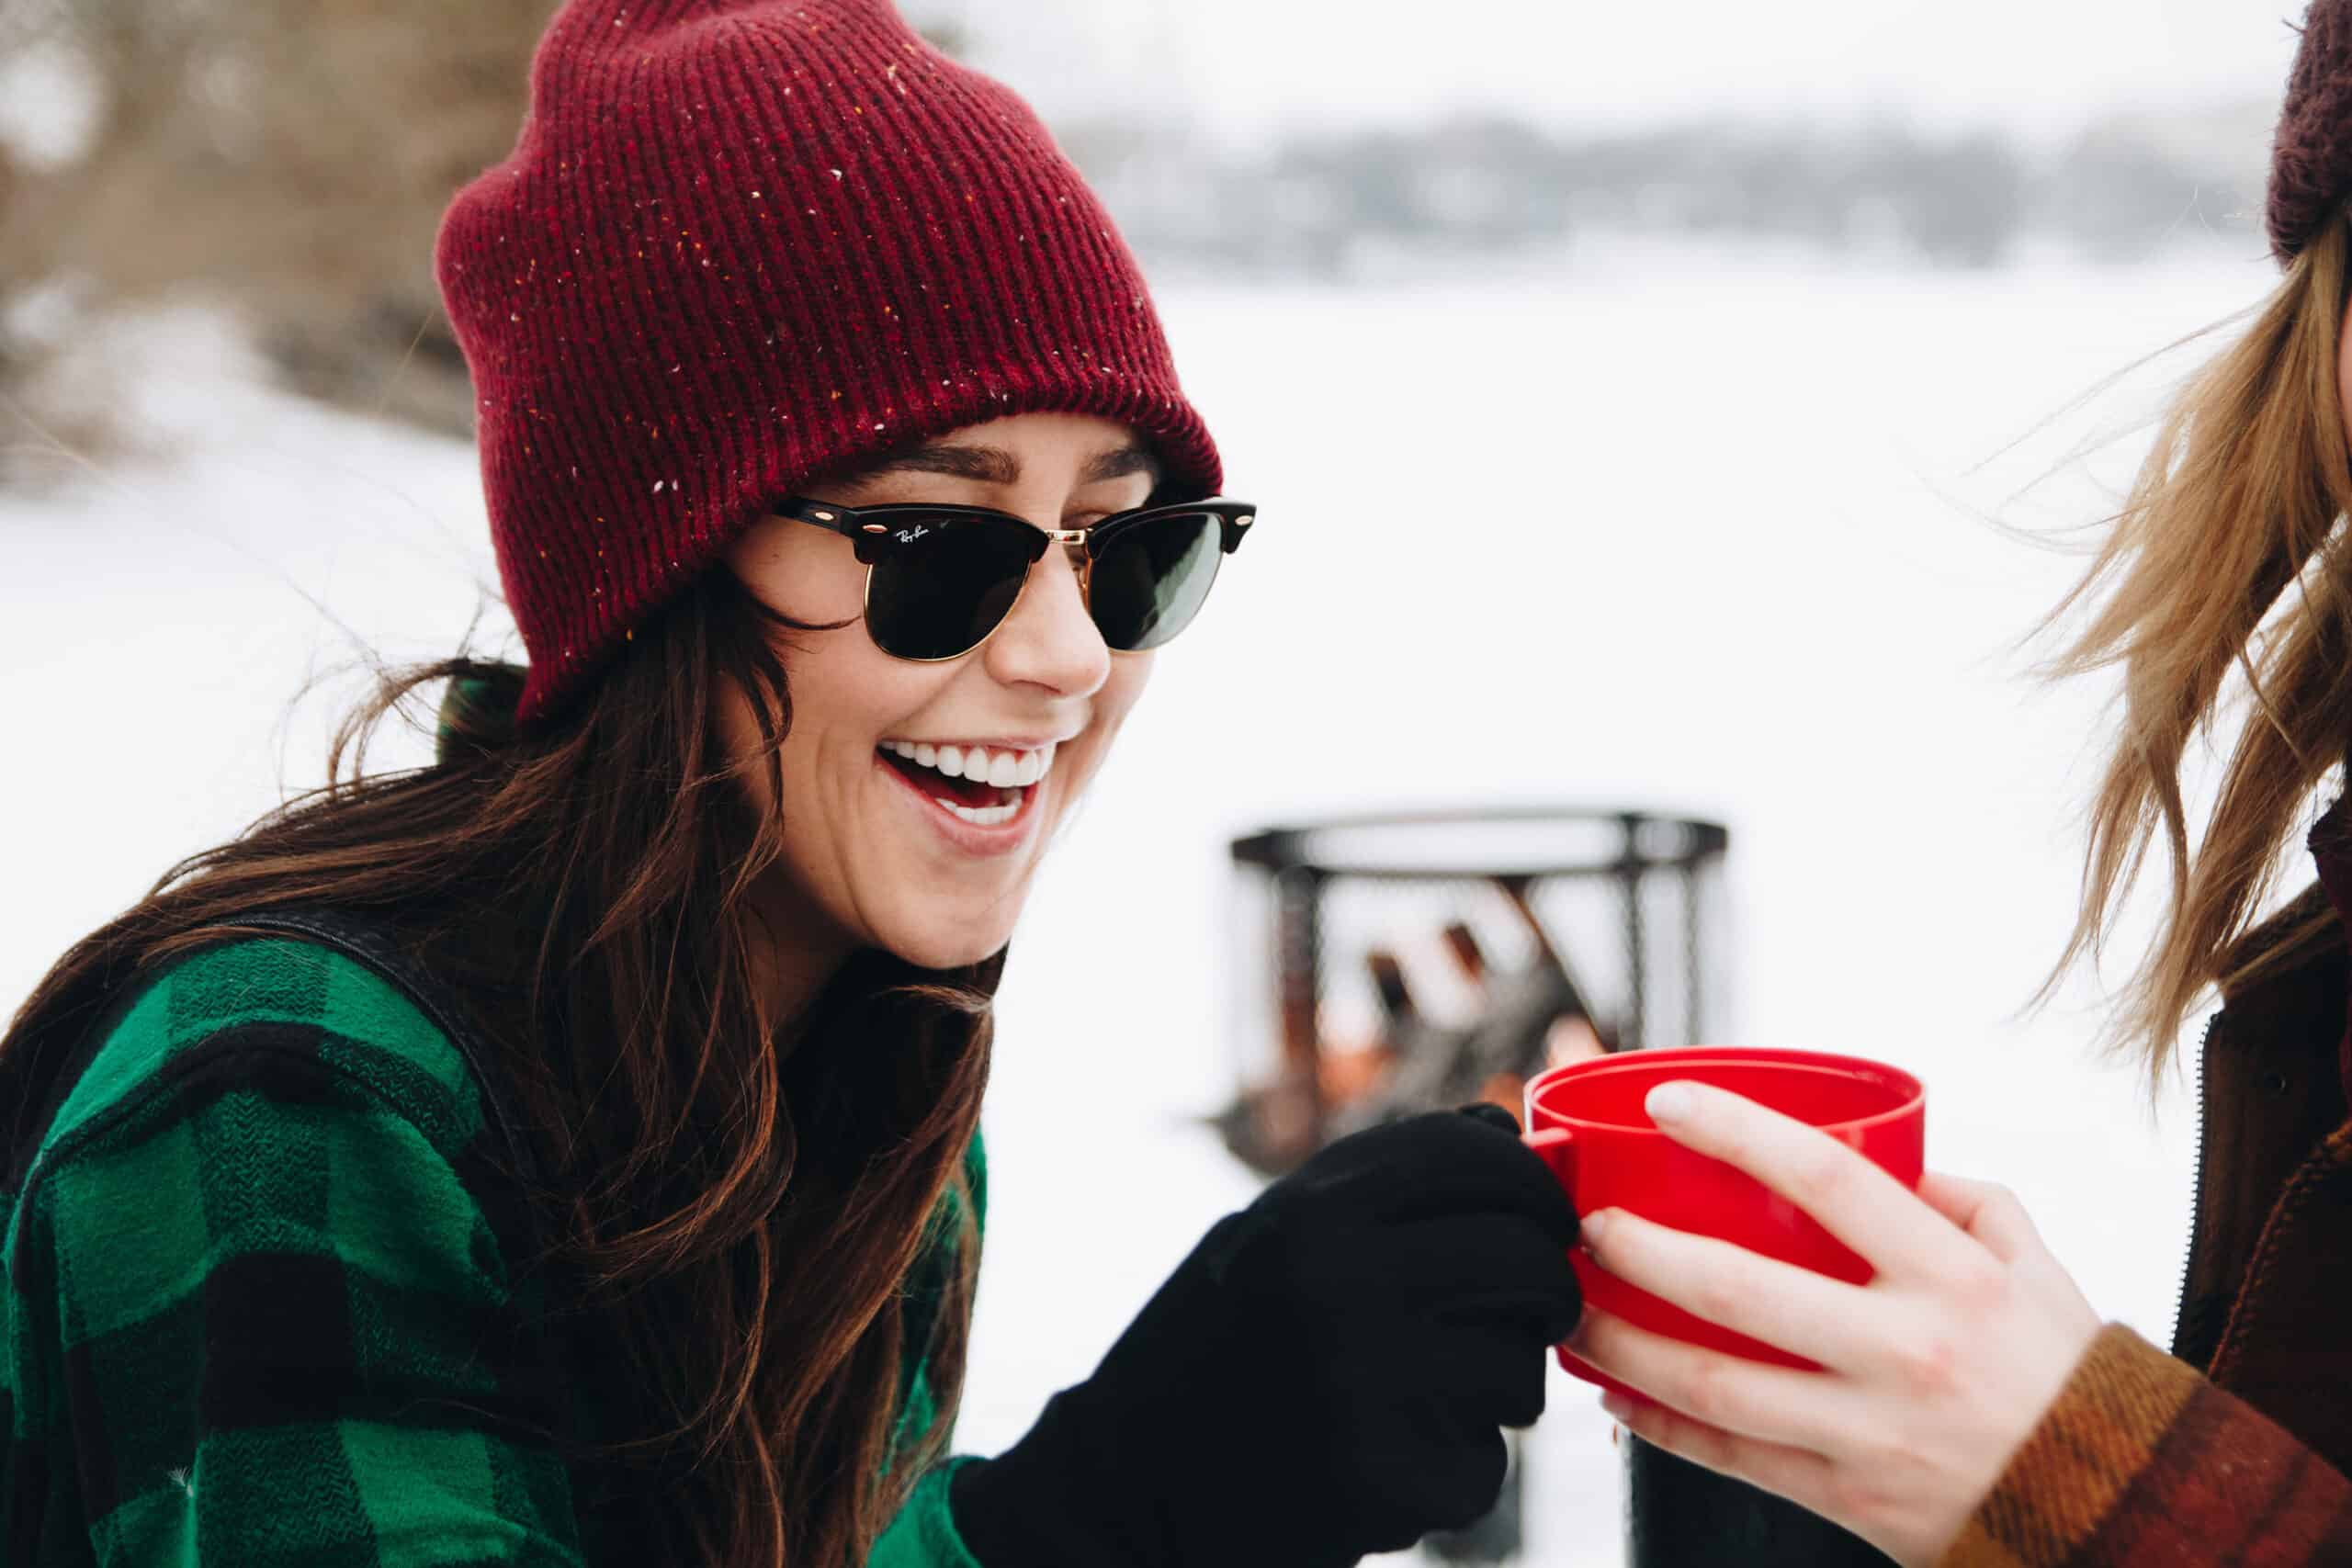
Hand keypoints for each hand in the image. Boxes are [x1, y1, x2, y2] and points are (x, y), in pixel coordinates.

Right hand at [950, 1104, 1582, 1567]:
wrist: (1120, 1489)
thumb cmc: (1205, 1352)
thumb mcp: (1265, 1238)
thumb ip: (1376, 1187)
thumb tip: (1500, 1126)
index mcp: (1309, 1209)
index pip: (1472, 1155)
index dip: (1529, 1183)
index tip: (1545, 1219)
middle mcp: (1337, 1279)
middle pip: (1521, 1256)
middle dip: (1549, 1288)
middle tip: (1536, 1315)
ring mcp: (1360, 1381)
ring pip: (1516, 1368)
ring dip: (1501, 1389)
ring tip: (1439, 1399)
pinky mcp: (1380, 1480)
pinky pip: (1481, 1467)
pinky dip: (1453, 1474)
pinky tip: (1390, 1464)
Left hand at [1563, 1078, 2100, 1567]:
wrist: (2119, 1514)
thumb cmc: (2065, 1374)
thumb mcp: (2036, 1265)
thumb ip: (1961, 1199)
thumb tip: (1883, 1154)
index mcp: (1950, 1276)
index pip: (1823, 1175)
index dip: (1732, 1130)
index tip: (1665, 1101)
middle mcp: (1905, 1351)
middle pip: (1736, 1289)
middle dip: (1639, 1251)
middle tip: (1589, 1223)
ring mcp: (1870, 1431)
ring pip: (1713, 1385)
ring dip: (1622, 1347)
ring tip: (1570, 1311)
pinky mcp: (1848, 1499)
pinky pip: (1730, 1458)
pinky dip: (1658, 1425)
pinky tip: (1615, 1393)